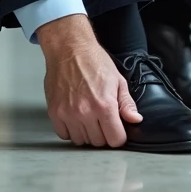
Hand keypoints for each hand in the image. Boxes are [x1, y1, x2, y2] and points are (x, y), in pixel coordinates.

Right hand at [36, 14, 142, 146]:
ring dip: (87, 133)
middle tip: (102, 120)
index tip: (117, 129)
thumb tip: (135, 120)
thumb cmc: (94, 61)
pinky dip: (70, 130)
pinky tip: (75, 118)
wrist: (70, 49)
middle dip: (103, 134)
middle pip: (98, 142)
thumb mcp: (117, 80)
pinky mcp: (54, 112)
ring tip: (89, 117)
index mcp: (105, 105)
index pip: (115, 139)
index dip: (119, 136)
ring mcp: (68, 114)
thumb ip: (127, 103)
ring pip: (81, 141)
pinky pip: (64, 135)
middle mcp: (86, 113)